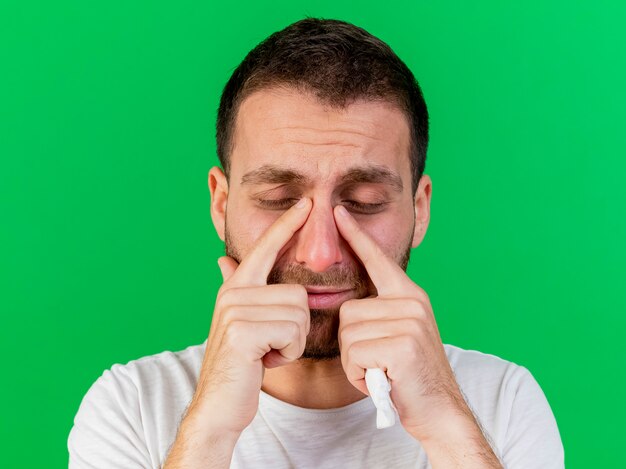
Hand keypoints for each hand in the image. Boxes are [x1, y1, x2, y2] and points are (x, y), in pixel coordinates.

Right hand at [186, 197, 312, 436]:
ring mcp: (235, 311)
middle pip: (298, 293)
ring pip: (299, 312)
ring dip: (292, 341)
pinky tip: (266, 361)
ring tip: (268, 352)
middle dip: (296, 327)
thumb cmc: (240, 365)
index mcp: (236, 287)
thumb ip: (237, 288)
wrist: (220, 405)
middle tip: (271, 345)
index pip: (266, 248)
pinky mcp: (242, 332)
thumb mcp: (239, 323)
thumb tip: (223, 258)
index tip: (307, 203)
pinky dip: (288, 352)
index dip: (287, 224)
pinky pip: (292, 331)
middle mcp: (233, 293)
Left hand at [333, 204, 474, 441]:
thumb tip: (351, 303)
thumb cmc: (409, 373)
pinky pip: (355, 355)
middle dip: (353, 345)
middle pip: (348, 312)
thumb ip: (380, 312)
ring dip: (357, 362)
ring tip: (382, 370)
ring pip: (348, 335)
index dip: (356, 236)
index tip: (338, 213)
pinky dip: (360, 374)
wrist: (439, 409)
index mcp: (409, 295)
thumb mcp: (398, 333)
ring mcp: (409, 322)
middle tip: (378, 362)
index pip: (377, 259)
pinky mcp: (402, 345)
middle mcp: (411, 302)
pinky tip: (382, 380)